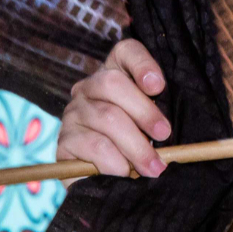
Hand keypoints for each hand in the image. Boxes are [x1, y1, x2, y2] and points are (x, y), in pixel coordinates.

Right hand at [55, 39, 171, 178]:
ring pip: (107, 118)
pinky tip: (125, 173)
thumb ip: (157, 114)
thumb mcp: (150, 124)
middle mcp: (88, 88)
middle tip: (164, 135)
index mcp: (114, 74)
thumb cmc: (136, 144)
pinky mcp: (64, 141)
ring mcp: (73, 113)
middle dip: (144, 111)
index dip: (142, 64)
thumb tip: (168, 125)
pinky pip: (93, 146)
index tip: (158, 86)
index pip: (125, 52)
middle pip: (112, 83)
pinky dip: (115, 162)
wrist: (103, 180)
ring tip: (152, 167)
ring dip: (136, 145)